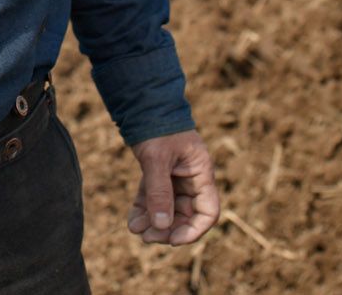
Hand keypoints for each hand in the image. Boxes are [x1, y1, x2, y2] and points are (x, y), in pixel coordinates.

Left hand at [127, 129, 218, 245]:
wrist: (142, 102)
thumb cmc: (156, 126)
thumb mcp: (157, 158)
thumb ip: (159, 191)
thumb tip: (162, 226)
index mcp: (201, 172)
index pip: (208, 211)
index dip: (194, 229)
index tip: (173, 239)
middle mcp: (191, 177)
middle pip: (186, 214)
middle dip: (168, 228)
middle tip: (148, 237)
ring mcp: (175, 176)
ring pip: (168, 209)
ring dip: (154, 222)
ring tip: (136, 230)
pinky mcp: (158, 173)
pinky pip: (154, 198)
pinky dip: (144, 210)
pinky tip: (132, 221)